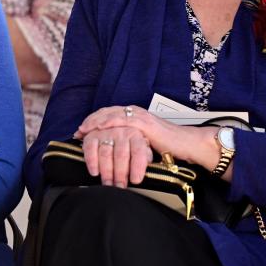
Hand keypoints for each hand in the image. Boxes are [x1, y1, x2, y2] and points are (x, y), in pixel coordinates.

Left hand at [75, 105, 222, 175]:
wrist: (187, 145)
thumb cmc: (168, 147)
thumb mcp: (143, 143)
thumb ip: (130, 142)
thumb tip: (115, 152)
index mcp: (134, 116)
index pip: (108, 115)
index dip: (93, 122)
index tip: (81, 132)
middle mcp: (135, 113)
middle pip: (106, 113)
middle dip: (90, 122)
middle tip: (78, 132)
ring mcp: (139, 116)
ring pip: (111, 115)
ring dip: (95, 123)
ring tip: (83, 132)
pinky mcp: (144, 123)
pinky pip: (122, 120)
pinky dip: (108, 123)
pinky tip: (99, 128)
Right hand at [79, 127, 151, 187]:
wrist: (112, 129)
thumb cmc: (130, 145)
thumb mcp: (142, 147)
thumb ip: (146, 155)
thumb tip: (149, 164)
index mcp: (136, 135)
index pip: (138, 151)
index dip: (137, 167)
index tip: (136, 180)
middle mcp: (120, 131)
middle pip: (121, 155)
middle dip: (120, 174)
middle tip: (120, 187)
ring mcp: (105, 133)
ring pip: (105, 154)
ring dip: (106, 172)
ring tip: (108, 184)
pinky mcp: (91, 135)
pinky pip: (90, 150)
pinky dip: (92, 162)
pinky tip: (95, 173)